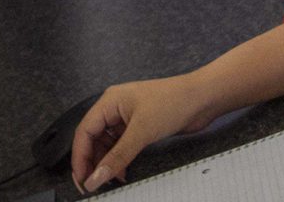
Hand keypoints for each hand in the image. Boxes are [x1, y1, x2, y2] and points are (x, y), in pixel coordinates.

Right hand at [71, 74, 221, 191]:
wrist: (203, 98)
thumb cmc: (173, 102)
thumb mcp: (141, 132)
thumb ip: (117, 157)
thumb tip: (95, 178)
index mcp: (109, 101)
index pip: (84, 132)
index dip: (79, 157)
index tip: (82, 179)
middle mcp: (115, 108)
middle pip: (93, 138)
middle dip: (91, 161)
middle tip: (92, 184)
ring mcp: (127, 117)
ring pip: (107, 143)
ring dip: (106, 162)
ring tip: (109, 180)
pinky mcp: (140, 126)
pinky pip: (121, 145)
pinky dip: (119, 159)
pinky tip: (122, 172)